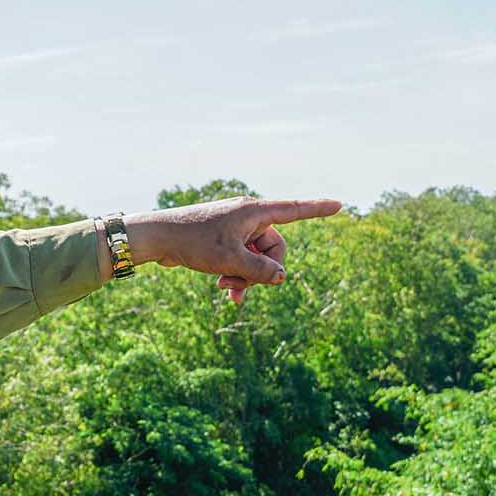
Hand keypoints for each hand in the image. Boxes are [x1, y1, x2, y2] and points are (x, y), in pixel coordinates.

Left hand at [105, 197, 341, 301]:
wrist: (157, 238)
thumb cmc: (193, 242)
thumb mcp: (231, 260)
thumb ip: (261, 271)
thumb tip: (282, 279)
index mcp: (254, 212)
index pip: (294, 210)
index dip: (317, 209)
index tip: (339, 204)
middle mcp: (248, 217)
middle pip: (275, 248)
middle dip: (263, 271)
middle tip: (240, 286)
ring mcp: (235, 229)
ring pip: (257, 258)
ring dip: (247, 277)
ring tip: (227, 290)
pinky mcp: (223, 241)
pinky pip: (242, 260)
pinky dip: (237, 275)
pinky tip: (226, 291)